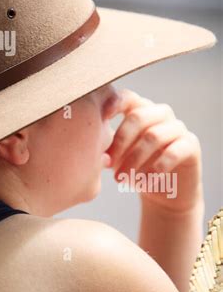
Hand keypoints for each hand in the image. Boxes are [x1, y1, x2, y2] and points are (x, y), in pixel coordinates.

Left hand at [106, 89, 202, 214]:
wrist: (165, 193)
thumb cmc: (135, 168)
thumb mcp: (117, 157)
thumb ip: (107, 149)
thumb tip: (99, 156)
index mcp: (140, 110)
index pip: (128, 98)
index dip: (114, 103)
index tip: (102, 117)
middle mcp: (160, 114)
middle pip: (138, 117)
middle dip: (120, 141)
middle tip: (108, 164)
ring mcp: (177, 128)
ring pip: (153, 136)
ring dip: (134, 160)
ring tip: (122, 179)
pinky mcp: (191, 145)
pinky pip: (172, 152)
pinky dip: (155, 169)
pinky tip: (145, 183)